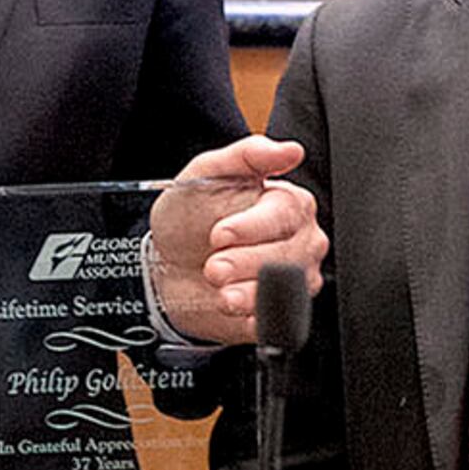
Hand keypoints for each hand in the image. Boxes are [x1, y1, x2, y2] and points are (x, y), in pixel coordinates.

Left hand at [149, 136, 322, 344]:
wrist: (167, 262)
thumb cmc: (192, 216)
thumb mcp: (208, 173)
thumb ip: (248, 156)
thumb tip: (290, 150)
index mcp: (290, 204)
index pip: (285, 215)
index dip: (251, 227)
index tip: (219, 233)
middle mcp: (300, 242)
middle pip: (287, 255)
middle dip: (244, 263)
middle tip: (213, 266)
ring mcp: (294, 280)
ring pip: (285, 290)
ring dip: (248, 293)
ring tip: (219, 289)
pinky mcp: (278, 312)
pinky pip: (278, 319)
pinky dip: (252, 316)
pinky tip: (230, 305)